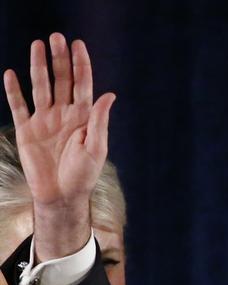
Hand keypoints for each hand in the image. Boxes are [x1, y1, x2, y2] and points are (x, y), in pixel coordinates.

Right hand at [3, 33, 114, 258]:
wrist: (62, 197)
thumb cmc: (83, 175)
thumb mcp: (96, 148)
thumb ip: (99, 120)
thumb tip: (109, 94)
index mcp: (83, 118)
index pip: (82, 85)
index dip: (81, 65)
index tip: (78, 44)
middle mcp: (63, 114)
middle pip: (61, 80)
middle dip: (59, 59)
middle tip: (57, 37)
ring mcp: (44, 121)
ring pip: (40, 87)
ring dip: (39, 66)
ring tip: (38, 45)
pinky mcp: (27, 130)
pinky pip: (19, 106)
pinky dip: (14, 91)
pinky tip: (11, 73)